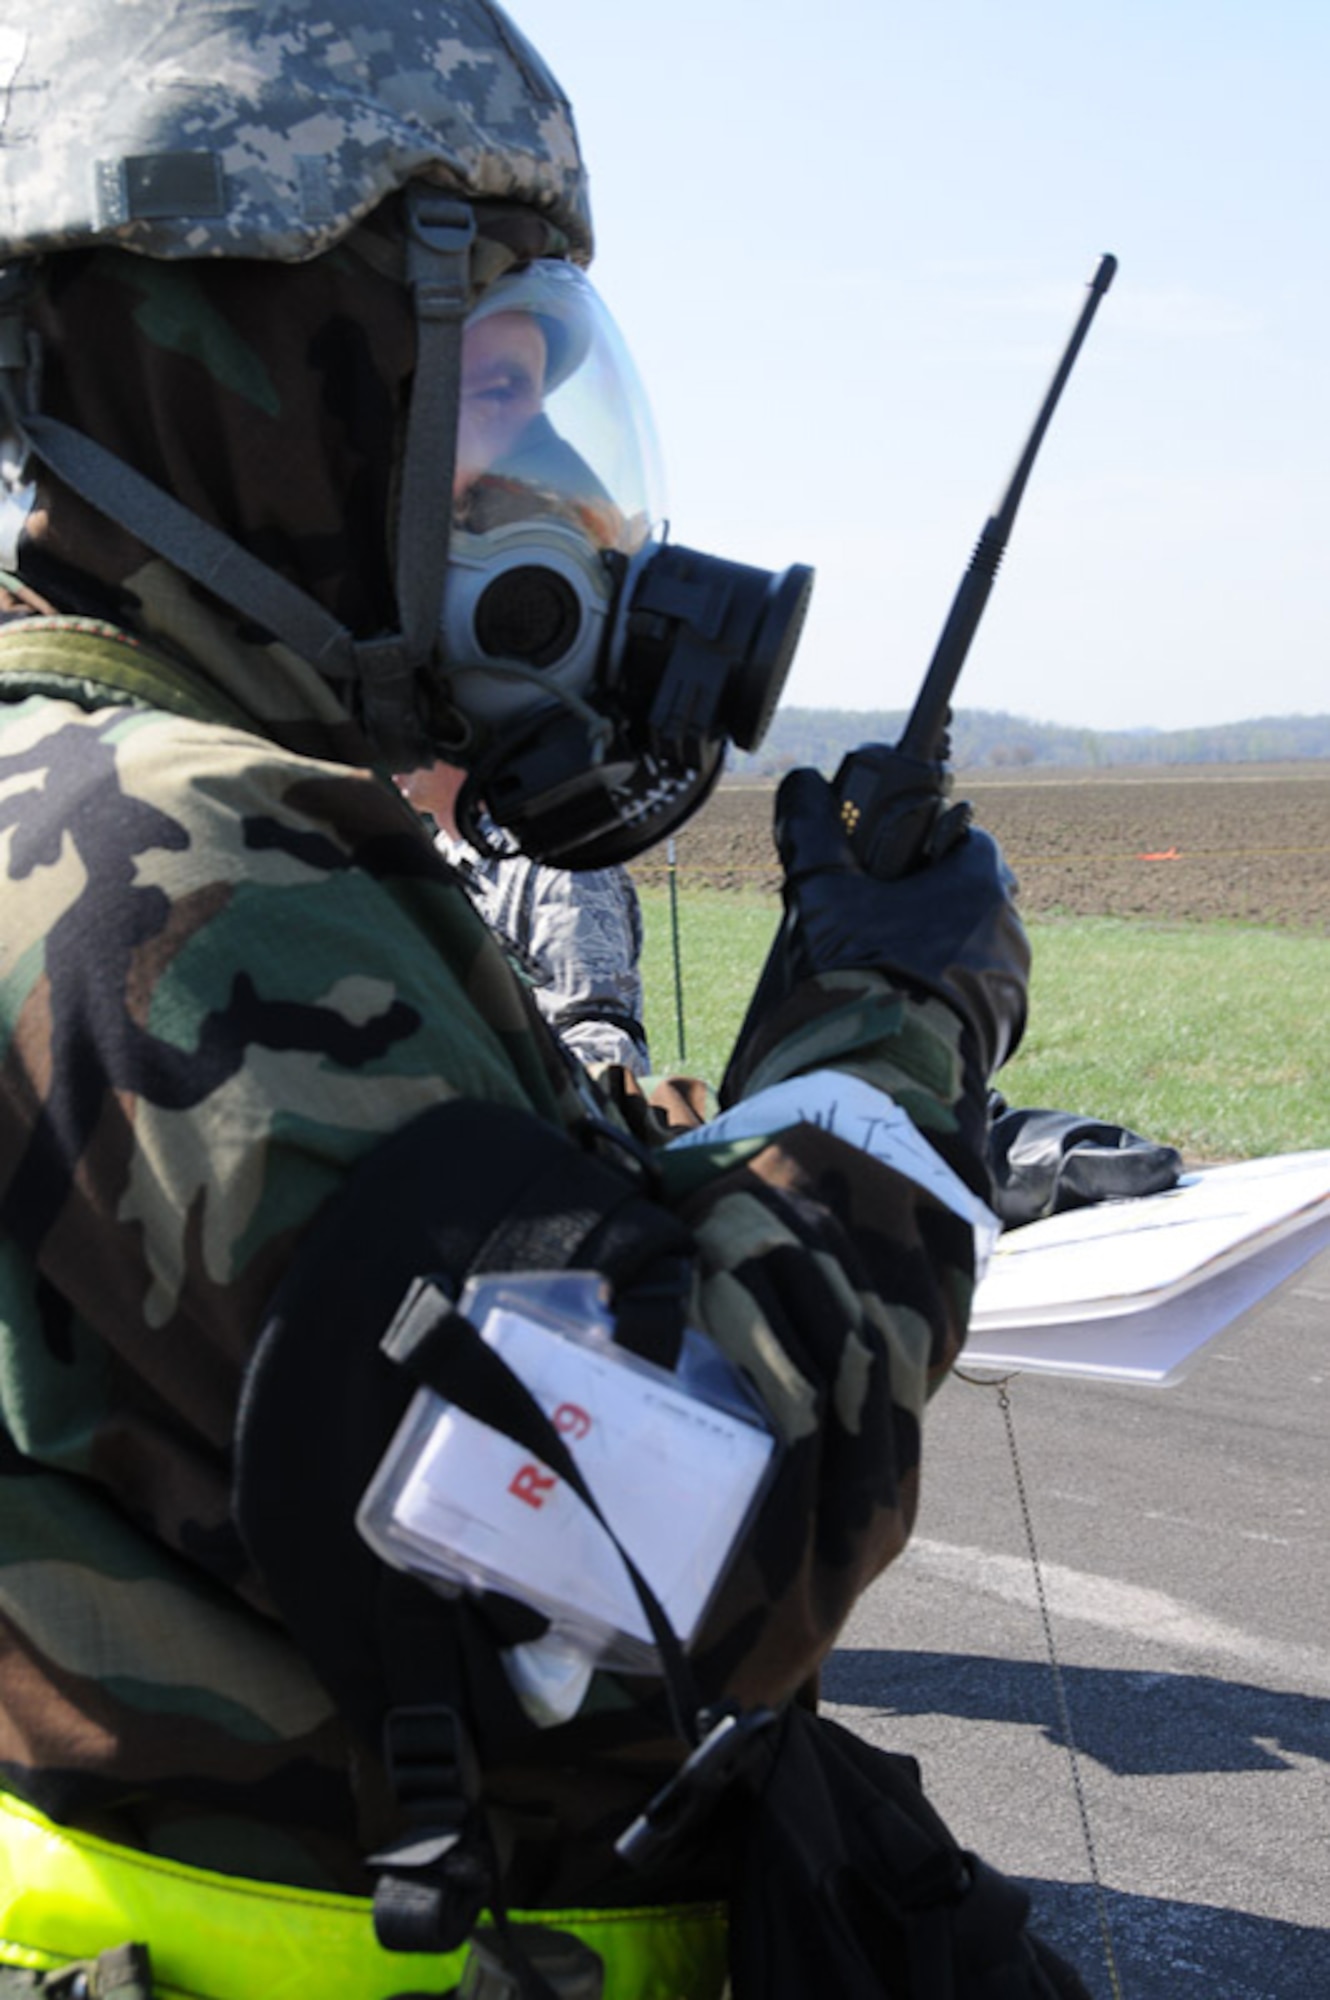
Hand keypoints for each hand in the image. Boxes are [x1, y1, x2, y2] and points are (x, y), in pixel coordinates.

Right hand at [774, 766, 1029, 1077]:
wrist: (890, 1072)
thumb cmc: (865, 972)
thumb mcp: (825, 892)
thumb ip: (812, 829)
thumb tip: (800, 782)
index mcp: (978, 881)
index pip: (962, 835)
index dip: (922, 842)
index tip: (889, 863)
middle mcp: (1008, 925)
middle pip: (967, 892)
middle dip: (928, 899)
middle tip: (876, 919)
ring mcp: (1012, 980)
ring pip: (974, 945)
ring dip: (939, 949)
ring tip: (885, 969)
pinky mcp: (1006, 1025)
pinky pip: (978, 995)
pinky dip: (947, 994)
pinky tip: (905, 1005)